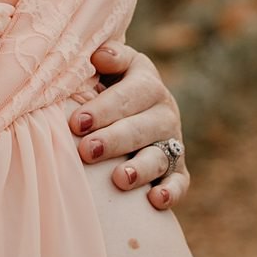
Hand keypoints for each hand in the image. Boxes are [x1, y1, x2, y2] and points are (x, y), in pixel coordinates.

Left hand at [68, 38, 190, 209]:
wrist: (129, 108)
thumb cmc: (108, 86)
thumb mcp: (111, 66)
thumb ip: (109, 58)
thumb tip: (100, 56)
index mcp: (147, 83)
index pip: (128, 95)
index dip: (103, 109)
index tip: (77, 122)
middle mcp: (164, 112)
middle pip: (142, 128)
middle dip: (114, 140)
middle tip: (87, 151)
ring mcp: (172, 142)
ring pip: (160, 156)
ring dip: (141, 168)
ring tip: (120, 178)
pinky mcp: (178, 169)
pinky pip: (179, 182)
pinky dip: (171, 192)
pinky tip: (155, 200)